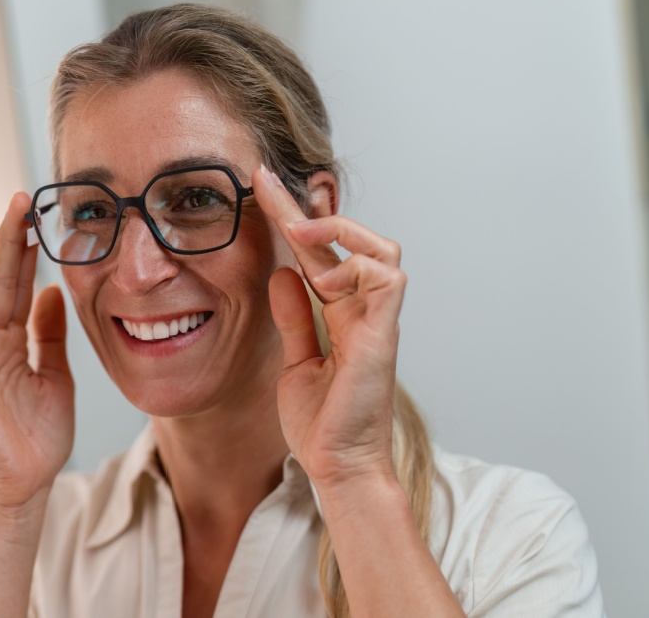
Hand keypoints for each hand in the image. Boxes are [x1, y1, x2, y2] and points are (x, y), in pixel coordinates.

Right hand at [0, 193, 73, 510]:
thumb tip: (53, 288)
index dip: (24, 252)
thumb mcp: (56, 376)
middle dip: (0, 239)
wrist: (26, 484)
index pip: (15, 285)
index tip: (36, 217)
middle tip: (15, 200)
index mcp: (9, 341)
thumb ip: (50, 333)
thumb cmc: (37, 437)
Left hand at [253, 166, 403, 492]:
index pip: (317, 254)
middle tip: (267, 184)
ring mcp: (377, 321)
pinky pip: (388, 280)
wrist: (337, 464)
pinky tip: (326, 278)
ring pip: (383, 249)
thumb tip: (283, 273)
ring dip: (340, 233)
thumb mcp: (296, 359)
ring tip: (299, 232)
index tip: (260, 187)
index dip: (292, 218)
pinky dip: (359, 268)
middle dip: (307, 208)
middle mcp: (363, 310)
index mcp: (341, 313)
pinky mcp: (384, 336)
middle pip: (347, 240)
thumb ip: (294, 316)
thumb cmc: (322, 421)